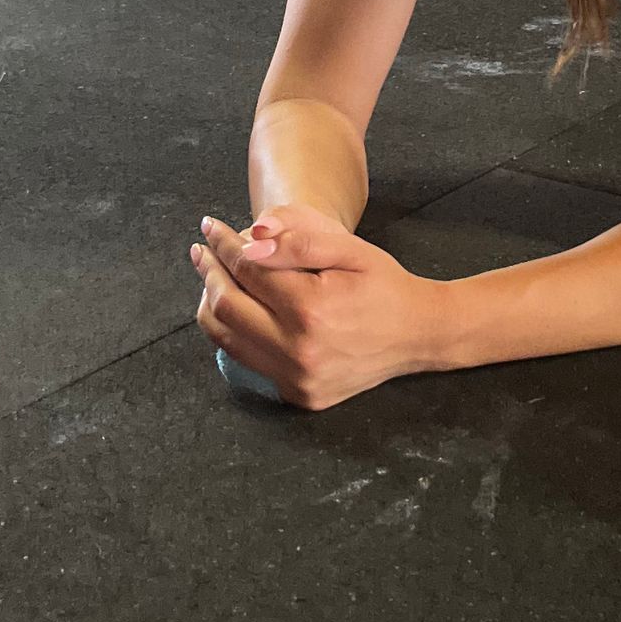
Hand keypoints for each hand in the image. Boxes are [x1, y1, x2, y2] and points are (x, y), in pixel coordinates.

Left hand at [189, 204, 448, 409]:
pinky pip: (248, 360)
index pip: (247, 269)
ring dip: (212, 303)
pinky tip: (236, 309)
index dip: (224, 244)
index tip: (210, 226)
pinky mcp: (297, 395)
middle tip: (202, 249)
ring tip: (211, 276)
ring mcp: (296, 379)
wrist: (418, 335)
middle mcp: (298, 350)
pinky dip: (234, 332)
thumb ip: (299, 240)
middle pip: (226, 306)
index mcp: (311, 308)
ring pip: (227, 339)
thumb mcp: (350, 249)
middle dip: (209, 271)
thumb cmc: (384, 285)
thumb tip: (248, 240)